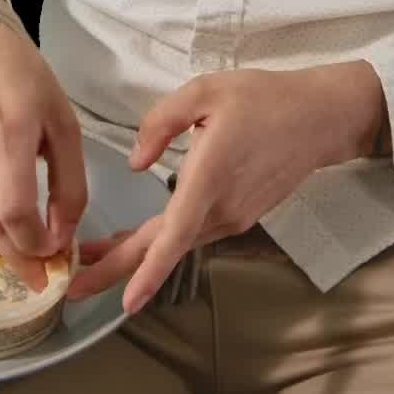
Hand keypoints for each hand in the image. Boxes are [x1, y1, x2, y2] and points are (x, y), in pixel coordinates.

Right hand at [0, 4, 87, 293]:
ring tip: (14, 253)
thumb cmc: (25, 81)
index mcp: (10, 129)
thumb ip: (71, 184)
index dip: (35, 244)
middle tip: (37, 274)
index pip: (15, 210)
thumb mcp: (64, 123)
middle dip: (17, 257)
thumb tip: (62, 238)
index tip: (54, 254)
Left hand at [66, 61, 384, 314]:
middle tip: (74, 287)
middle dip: (118, 271)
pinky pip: (195, 233)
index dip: (148, 270)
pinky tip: (143, 238)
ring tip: (95, 256)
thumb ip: (161, 122)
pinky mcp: (240, 215)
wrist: (320, 118)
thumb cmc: (263, 99)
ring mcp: (233, 217)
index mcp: (209, 176)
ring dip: (138, 253)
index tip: (124, 302)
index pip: (174, 234)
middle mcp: (221, 208)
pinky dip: (164, 241)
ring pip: (178, 242)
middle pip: (165, 249)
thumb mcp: (205, 91)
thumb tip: (136, 164)